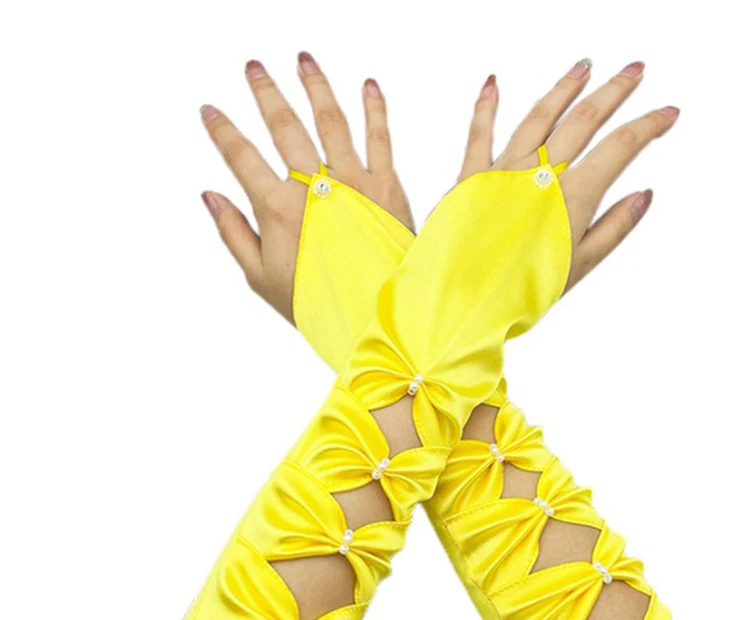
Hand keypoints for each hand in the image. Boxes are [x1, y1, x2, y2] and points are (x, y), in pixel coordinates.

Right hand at [200, 52, 412, 322]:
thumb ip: (234, 234)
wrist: (375, 318)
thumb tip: (209, 195)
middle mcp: (315, 188)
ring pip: (331, 121)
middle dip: (266, 93)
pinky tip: (368, 85)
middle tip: (253, 67)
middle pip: (285, 127)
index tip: (210, 110)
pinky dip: (374, 108)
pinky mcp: (387, 186)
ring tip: (303, 60)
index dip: (223, 132)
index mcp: (279, 210)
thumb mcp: (262, 279)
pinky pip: (380, 138)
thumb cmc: (317, 303)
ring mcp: (354, 183)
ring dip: (315, 86)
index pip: (241, 158)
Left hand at [460, 59, 676, 291]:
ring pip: (539, 117)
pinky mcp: (471, 177)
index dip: (648, 125)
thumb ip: (614, 228)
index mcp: (571, 195)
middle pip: (583, 119)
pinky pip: (479, 133)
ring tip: (583, 68)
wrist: (464, 298)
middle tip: (634, 70)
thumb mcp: (579, 266)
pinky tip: (492, 84)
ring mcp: (504, 171)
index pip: (620, 147)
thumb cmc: (521, 290)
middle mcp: (539, 174)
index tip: (667, 113)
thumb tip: (644, 196)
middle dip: (614, 91)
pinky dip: (486, 106)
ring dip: (564, 88)